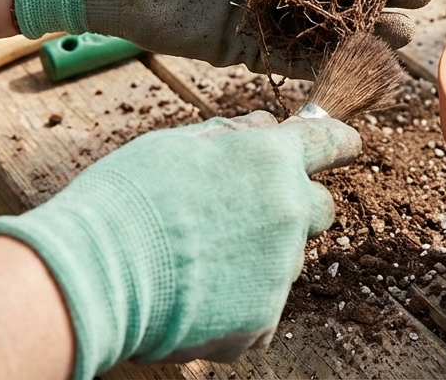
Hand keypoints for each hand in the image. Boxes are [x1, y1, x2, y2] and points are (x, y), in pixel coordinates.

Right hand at [0, 111, 361, 377]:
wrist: (95, 273)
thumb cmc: (127, 200)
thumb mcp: (176, 144)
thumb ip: (231, 136)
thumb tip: (264, 126)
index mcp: (270, 160)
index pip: (327, 141)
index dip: (339, 140)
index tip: (349, 143)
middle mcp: (287, 211)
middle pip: (319, 208)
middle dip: (295, 206)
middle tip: (245, 214)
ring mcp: (279, 269)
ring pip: (284, 258)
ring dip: (257, 256)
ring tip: (197, 259)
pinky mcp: (263, 318)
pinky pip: (262, 305)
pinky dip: (238, 301)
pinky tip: (195, 293)